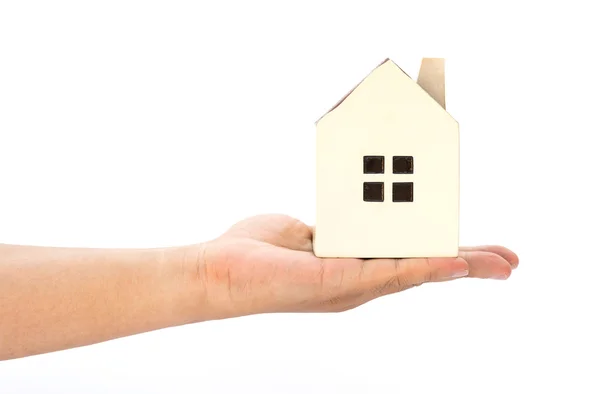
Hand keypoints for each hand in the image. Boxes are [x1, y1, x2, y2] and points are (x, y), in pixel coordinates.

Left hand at [196, 214, 518, 319]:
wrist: (216, 270)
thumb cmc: (252, 252)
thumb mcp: (300, 230)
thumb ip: (328, 228)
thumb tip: (338, 219)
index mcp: (350, 266)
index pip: (406, 257)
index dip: (442, 254)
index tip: (471, 249)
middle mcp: (356, 281)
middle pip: (422, 269)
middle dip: (467, 265)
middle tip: (508, 263)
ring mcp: (350, 285)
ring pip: (416, 273)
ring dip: (459, 266)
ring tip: (499, 263)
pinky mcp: (338, 282)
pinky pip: (390, 273)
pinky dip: (426, 267)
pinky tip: (456, 263)